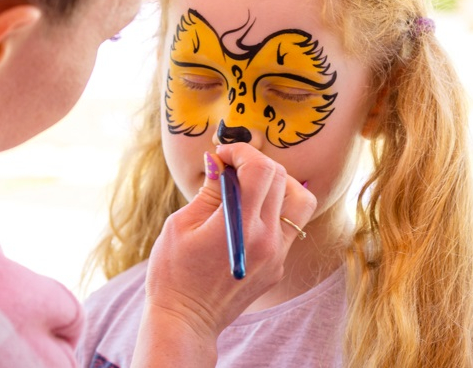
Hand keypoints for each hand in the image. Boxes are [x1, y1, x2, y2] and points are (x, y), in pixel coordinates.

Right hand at [131, 142, 315, 366]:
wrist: (186, 320)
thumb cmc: (173, 273)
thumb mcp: (181, 225)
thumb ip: (208, 191)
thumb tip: (219, 160)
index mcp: (241, 227)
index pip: (261, 169)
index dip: (242, 151)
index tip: (222, 154)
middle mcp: (267, 240)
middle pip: (281, 178)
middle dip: (255, 162)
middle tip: (230, 167)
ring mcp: (277, 255)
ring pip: (299, 200)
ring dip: (278, 183)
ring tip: (250, 186)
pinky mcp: (278, 265)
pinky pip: (289, 225)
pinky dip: (273, 209)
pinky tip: (247, 214)